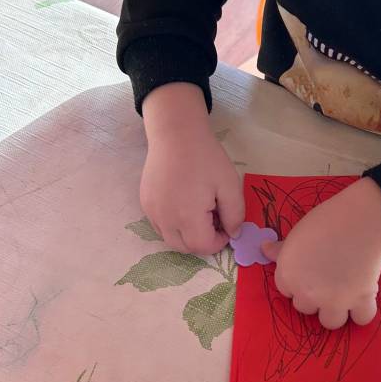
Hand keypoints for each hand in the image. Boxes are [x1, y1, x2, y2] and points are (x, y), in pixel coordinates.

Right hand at [140, 82, 243, 254]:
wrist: (176, 133)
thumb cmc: (206, 157)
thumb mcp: (230, 184)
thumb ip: (235, 214)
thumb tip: (233, 234)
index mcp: (188, 217)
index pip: (203, 247)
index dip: (219, 242)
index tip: (226, 225)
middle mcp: (166, 219)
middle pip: (185, 248)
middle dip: (203, 241)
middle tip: (214, 219)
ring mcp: (152, 212)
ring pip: (170, 239)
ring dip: (187, 235)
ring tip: (199, 211)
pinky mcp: (146, 203)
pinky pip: (160, 225)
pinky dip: (174, 225)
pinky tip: (184, 203)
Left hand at [262, 178, 380, 328]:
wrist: (360, 221)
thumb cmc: (326, 221)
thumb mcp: (297, 233)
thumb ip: (282, 249)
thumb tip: (264, 249)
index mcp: (288, 276)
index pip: (286, 291)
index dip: (298, 282)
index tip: (311, 272)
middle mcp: (307, 293)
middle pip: (306, 308)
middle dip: (316, 297)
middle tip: (329, 279)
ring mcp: (334, 301)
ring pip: (330, 321)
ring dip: (337, 310)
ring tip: (346, 293)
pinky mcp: (360, 301)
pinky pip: (362, 318)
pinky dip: (364, 310)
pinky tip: (365, 296)